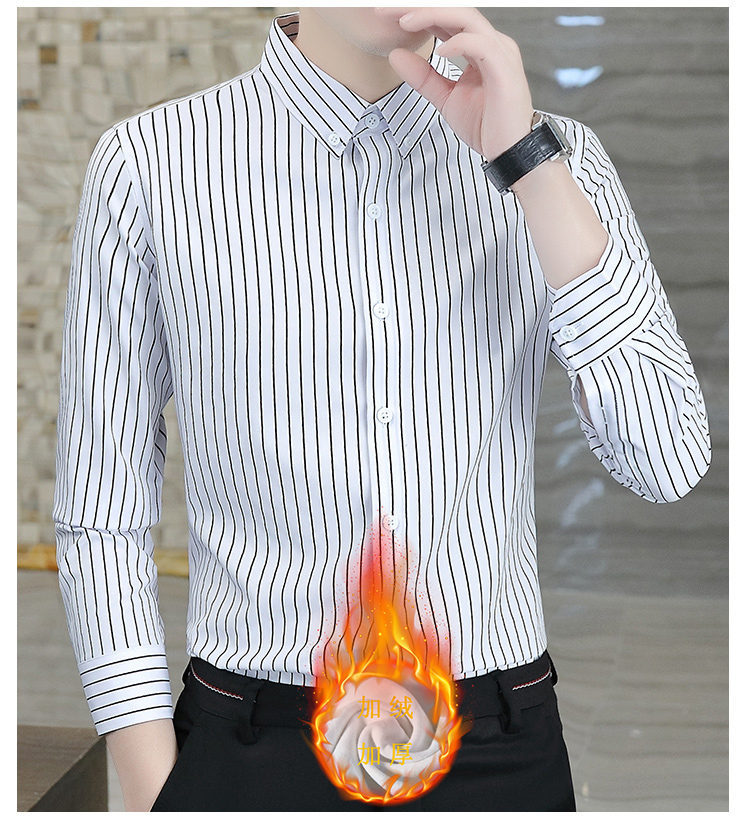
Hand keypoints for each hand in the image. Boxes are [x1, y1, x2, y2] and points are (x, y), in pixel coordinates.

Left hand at [374, 6, 534, 160]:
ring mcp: (500, 53)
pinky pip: (481, 45)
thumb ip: (423, 77)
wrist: (510, 153)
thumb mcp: (445, 98)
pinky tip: (438, 50)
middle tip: (385, 9)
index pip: (445, 19)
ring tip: (405, 21)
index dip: (417, 13)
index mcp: (478, 47)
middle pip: (454, 10)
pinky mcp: (505, 70)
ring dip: (433, 15)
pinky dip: (458, 43)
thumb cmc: (486, 126)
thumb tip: (395, 54)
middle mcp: (491, 43)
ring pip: (466, 19)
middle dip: (419, 7)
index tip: (385, 14)